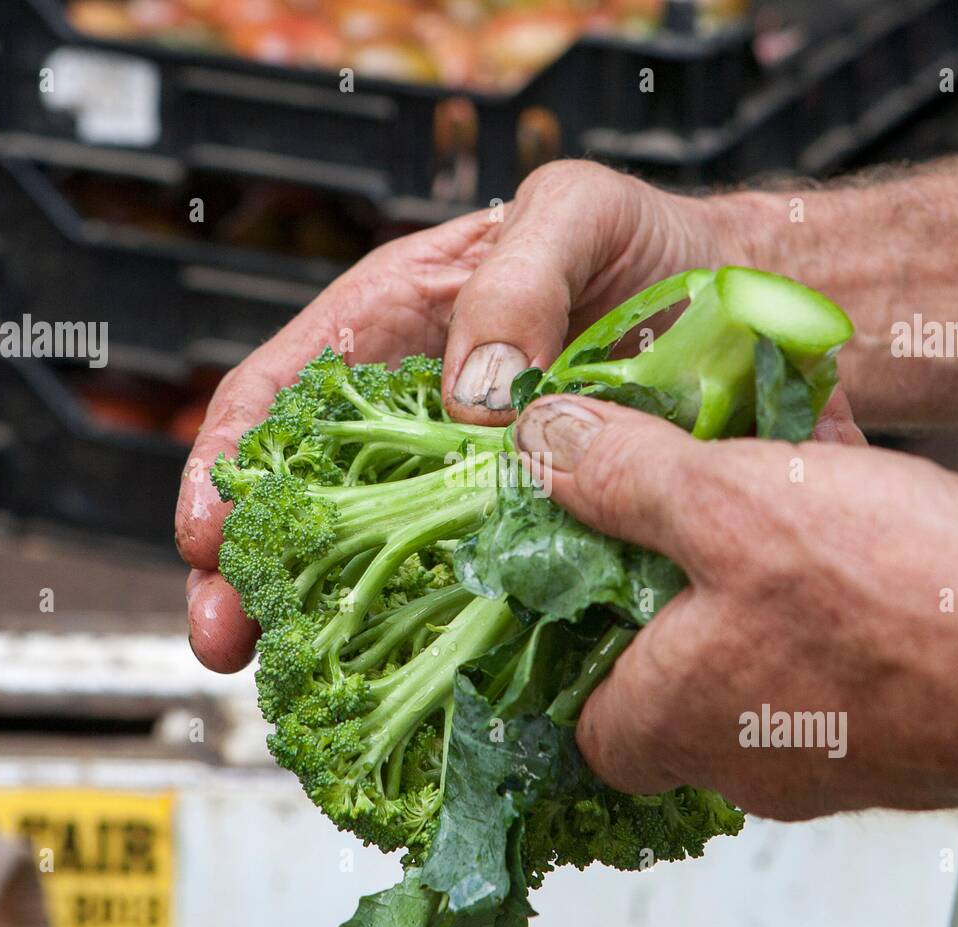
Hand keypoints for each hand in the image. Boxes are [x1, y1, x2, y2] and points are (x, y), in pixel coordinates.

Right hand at [178, 161, 734, 671]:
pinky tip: (422, 682)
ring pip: (379, 561)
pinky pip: (471, 589)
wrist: (750, 300)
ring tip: (299, 683)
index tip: (207, 536)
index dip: (226, 466)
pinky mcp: (533, 533)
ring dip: (330, 623)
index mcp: (396, 329)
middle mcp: (420, 417)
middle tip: (226, 640)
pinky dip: (438, 636)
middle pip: (307, 499)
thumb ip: (513, 281)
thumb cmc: (648, 242)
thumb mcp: (575, 212)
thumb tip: (470, 399)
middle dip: (252, 571)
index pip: (278, 398)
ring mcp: (474, 485)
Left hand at [510, 393, 957, 823]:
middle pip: (665, 655)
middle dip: (667, 561)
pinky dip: (818, 554)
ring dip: (748, 540)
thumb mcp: (725, 505)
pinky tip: (833, 466)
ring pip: (752, 627)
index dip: (569, 638)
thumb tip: (541, 444)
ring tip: (757, 453)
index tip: (581, 560)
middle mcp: (741, 751)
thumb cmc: (899, 601)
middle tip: (674, 485)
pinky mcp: (890, 712)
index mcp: (675, 719)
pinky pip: (825, 624)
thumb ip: (621, 477)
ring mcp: (820, 739)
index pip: (580, 713)